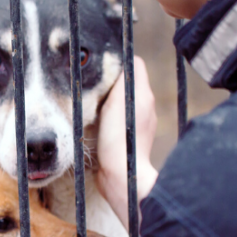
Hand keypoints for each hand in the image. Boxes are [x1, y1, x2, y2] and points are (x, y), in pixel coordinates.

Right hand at [95, 57, 158, 230]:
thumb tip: (123, 59)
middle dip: (110, 78)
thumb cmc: (120, 140)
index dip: (119, 59)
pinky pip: (117, 118)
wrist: (122, 177)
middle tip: (90, 79)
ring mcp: (138, 124)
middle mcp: (145, 107)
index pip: (135, 64)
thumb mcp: (120, 102)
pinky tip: (94, 121)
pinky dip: (107, 116)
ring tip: (91, 99)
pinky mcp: (127, 139)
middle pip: (127, 81)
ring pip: (122, 100)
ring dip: (107, 98)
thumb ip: (123, 79)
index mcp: (144, 95)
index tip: (101, 61)